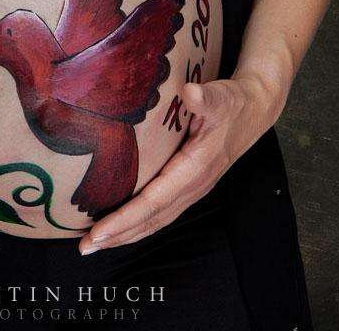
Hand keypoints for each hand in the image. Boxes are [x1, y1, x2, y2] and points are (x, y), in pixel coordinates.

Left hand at [78, 75, 280, 253]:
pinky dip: (139, 224)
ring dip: (126, 234)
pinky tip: (121, 227)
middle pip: (151, 219)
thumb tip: (191, 92)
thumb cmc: (233, 103)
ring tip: (96, 243)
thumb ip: (205, 98)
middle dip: (118, 235)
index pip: (154, 201)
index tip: (98, 231)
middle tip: (84, 247)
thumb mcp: (221, 97)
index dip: (125, 218)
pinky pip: (160, 212)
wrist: (253, 111)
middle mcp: (193, 186)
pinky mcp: (188, 186)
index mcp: (195, 169)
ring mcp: (191, 189)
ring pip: (155, 220)